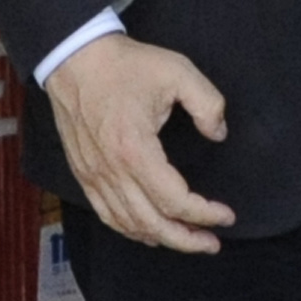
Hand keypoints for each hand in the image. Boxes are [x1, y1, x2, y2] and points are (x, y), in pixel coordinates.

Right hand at [44, 33, 235, 253]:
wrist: (74, 57)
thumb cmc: (124, 64)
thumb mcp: (177, 71)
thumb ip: (207, 103)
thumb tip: (218, 133)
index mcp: (135, 150)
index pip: (174, 200)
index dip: (204, 213)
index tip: (226, 215)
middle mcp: (112, 171)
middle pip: (152, 224)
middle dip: (187, 240)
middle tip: (212, 243)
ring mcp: (94, 175)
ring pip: (129, 224)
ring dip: (161, 238)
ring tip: (188, 239)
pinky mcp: (83, 174)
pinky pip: (107, 215)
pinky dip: (131, 230)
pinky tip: (149, 231)